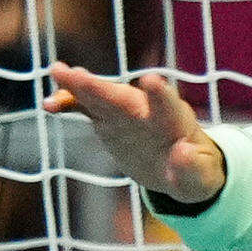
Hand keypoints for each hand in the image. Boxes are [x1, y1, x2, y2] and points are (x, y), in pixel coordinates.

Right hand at [43, 64, 225, 206]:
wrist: (178, 168)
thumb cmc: (196, 172)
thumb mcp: (202, 177)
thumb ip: (194, 167)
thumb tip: (183, 154)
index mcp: (175, 122)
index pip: (168, 105)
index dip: (159, 95)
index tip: (151, 81)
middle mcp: (148, 110)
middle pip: (125, 97)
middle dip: (103, 87)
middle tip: (78, 75)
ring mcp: (125, 113)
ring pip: (101, 97)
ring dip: (79, 86)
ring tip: (58, 72)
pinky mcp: (108, 120)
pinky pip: (86, 108)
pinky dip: (69, 104)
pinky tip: (49, 105)